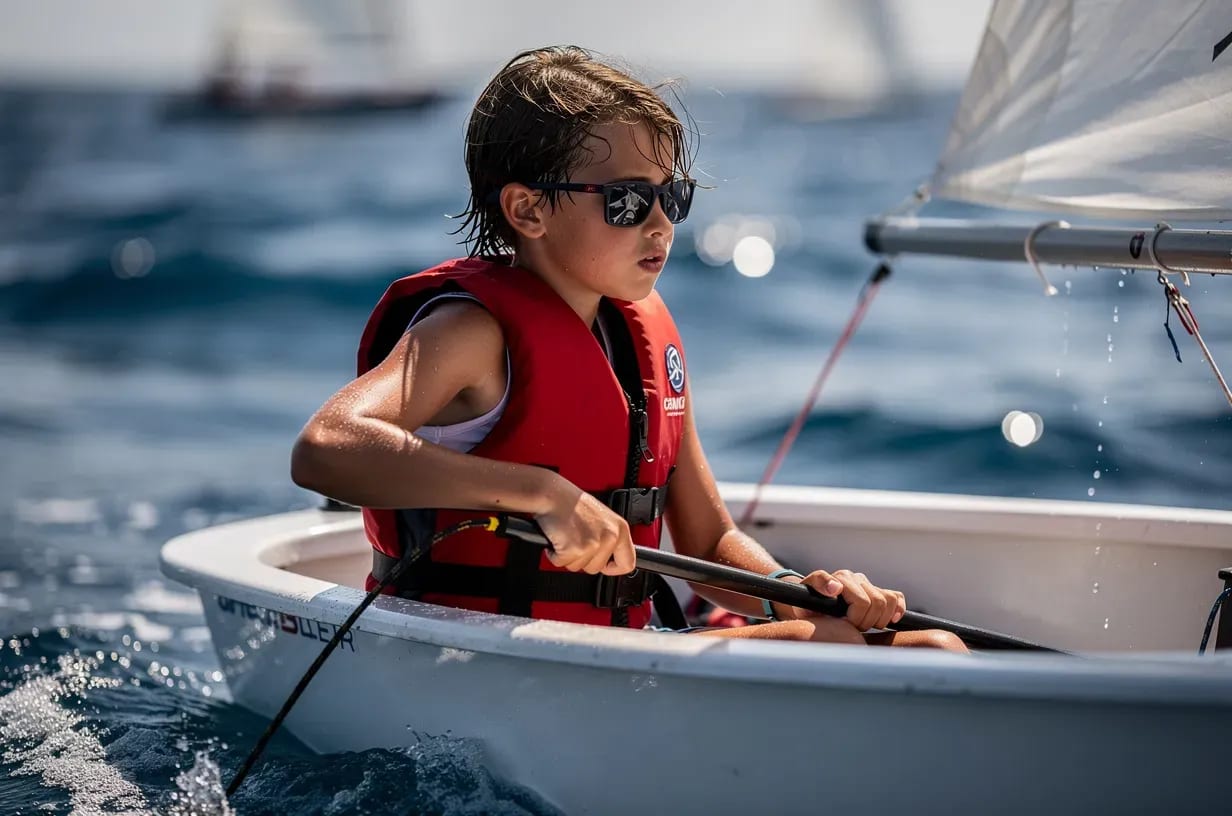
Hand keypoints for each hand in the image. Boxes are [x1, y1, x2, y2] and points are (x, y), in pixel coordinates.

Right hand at [533, 477, 635, 575]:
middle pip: (596, 568)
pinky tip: (558, 538)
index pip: (627, 563)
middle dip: (582, 559)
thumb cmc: (571, 503)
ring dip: (568, 556)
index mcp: (620, 529)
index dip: (612, 568)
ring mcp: (594, 544)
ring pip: (578, 567)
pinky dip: (555, 554)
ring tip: (567, 536)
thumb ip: (608, 539)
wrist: (552, 494)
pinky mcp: (576, 549)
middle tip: (575, 540)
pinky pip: (562, 563)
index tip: (604, 565)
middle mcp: (610, 536)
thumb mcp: (602, 519)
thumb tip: (608, 559)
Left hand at [772, 569, 905, 630]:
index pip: (860, 600)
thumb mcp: (802, 602)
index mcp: (837, 578)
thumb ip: (817, 591)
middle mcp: (853, 578)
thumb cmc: (806, 607)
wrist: (810, 606)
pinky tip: (890, 620)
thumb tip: (836, 587)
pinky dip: (897, 610)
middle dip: (864, 622)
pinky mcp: (877, 590)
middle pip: (876, 603)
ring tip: (862, 625)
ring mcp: (866, 583)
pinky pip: (896, 597)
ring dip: (878, 619)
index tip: (846, 622)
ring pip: (887, 601)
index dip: (856, 615)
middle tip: (851, 628)